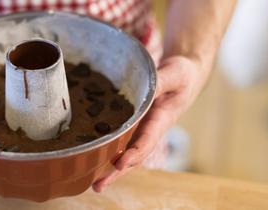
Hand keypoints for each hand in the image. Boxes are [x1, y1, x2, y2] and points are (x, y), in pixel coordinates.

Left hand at [92, 56, 202, 191]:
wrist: (181, 74)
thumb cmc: (182, 75)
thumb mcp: (176, 75)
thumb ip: (162, 81)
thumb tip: (145, 88)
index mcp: (161, 119)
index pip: (147, 140)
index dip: (135, 153)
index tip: (120, 163)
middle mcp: (147, 128)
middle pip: (132, 155)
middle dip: (116, 171)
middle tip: (99, 185)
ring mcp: (137, 127)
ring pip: (121, 150)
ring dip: (107, 166)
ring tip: (91, 182)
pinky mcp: (126, 120)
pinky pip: (113, 135)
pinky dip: (101, 146)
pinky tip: (85, 154)